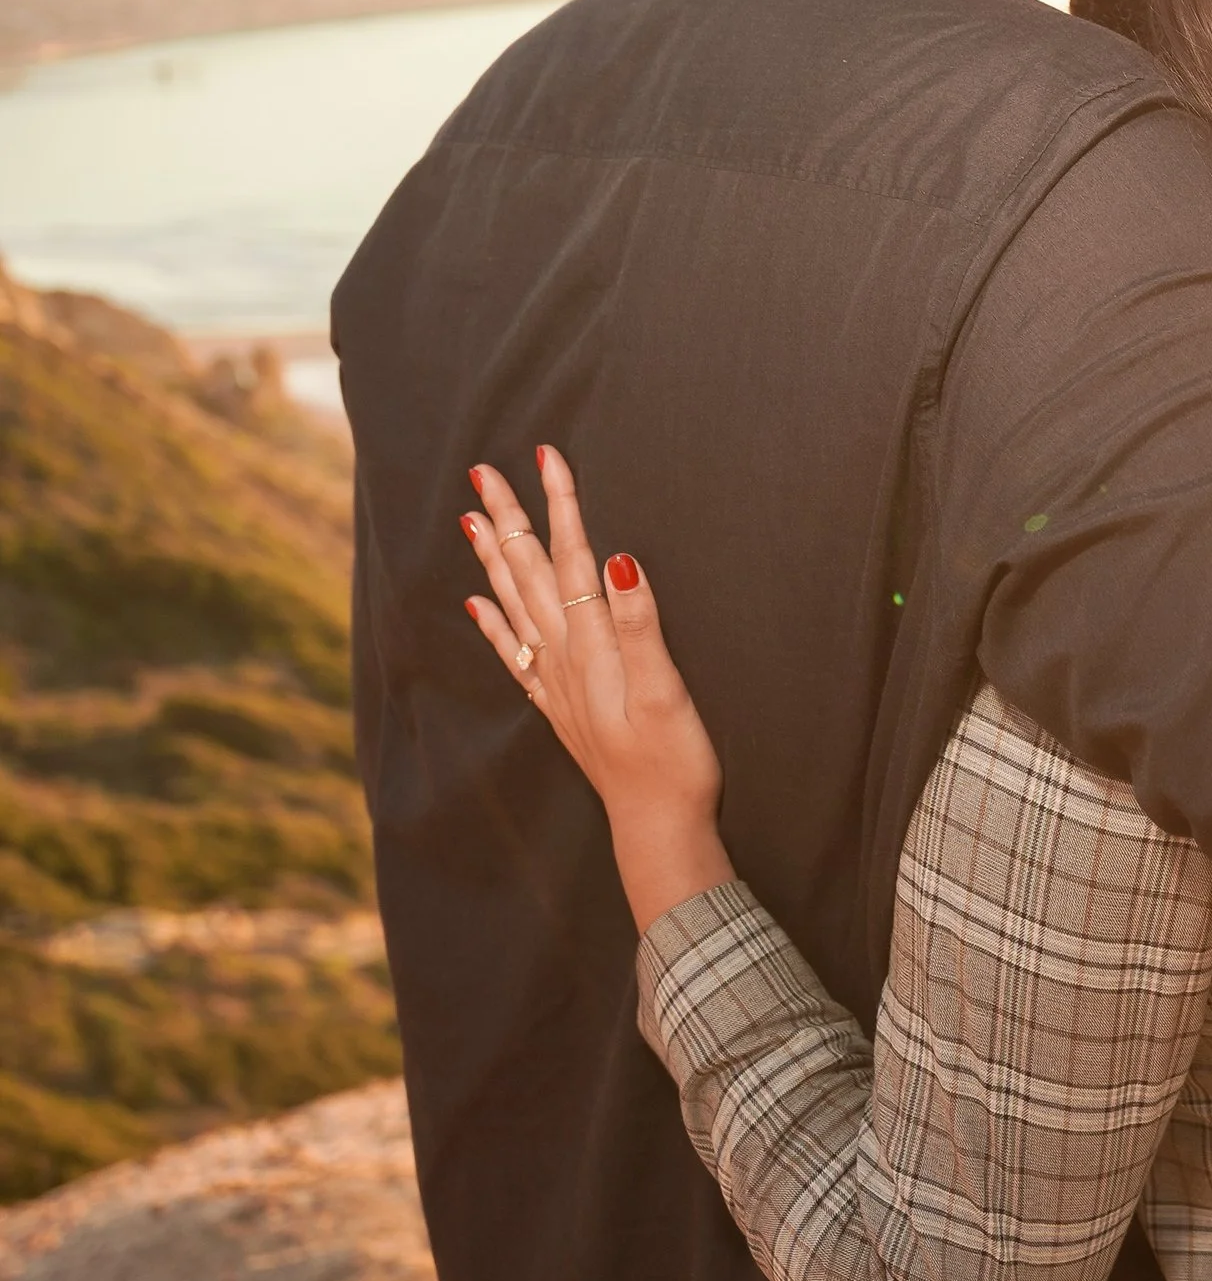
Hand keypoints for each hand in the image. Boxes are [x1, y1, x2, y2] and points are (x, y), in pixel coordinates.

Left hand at [461, 448, 732, 931]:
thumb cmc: (671, 761)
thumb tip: (620, 559)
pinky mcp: (561, 707)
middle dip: (510, 519)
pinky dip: (492, 624)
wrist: (656, 825)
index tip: (546, 455)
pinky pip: (515, 653)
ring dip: (494, 559)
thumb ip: (640, 623)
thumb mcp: (665, 690)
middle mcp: (564, 658)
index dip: (561, 504)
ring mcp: (557, 683)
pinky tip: (476, 604)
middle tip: (484, 472)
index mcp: (592, 645)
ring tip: (471, 520)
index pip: (571, 558)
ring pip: (515, 605)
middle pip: (530, 574)